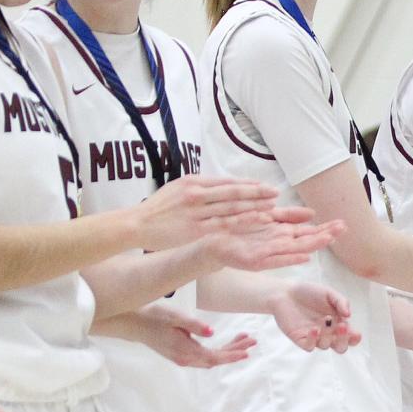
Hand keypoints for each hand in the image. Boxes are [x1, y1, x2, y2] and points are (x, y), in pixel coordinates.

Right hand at [126, 304, 256, 367]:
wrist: (132, 323)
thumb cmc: (153, 317)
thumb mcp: (174, 316)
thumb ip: (194, 325)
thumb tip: (212, 333)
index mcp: (184, 350)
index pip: (213, 357)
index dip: (231, 355)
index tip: (247, 351)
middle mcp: (184, 358)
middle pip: (216, 359)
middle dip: (235, 351)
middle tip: (252, 340)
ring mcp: (182, 358)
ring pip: (211, 358)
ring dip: (228, 350)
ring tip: (245, 338)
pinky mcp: (180, 354)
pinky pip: (204, 356)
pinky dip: (218, 350)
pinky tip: (226, 341)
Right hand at [133, 176, 279, 250]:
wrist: (137, 223)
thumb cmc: (159, 207)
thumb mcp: (178, 187)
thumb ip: (200, 187)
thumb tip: (223, 186)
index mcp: (193, 182)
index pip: (227, 182)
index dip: (248, 184)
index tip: (264, 186)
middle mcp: (197, 194)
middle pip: (233, 193)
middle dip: (257, 194)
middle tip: (275, 194)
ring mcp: (197, 213)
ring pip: (231, 209)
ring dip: (254, 208)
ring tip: (272, 208)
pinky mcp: (195, 229)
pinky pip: (224, 226)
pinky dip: (242, 223)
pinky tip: (256, 222)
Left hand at [203, 216, 345, 272]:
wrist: (212, 239)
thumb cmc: (241, 229)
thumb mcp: (267, 217)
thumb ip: (289, 215)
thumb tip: (312, 213)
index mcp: (282, 234)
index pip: (309, 232)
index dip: (325, 229)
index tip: (342, 223)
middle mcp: (279, 245)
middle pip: (306, 241)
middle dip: (324, 235)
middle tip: (342, 229)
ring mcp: (268, 253)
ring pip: (294, 249)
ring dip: (312, 245)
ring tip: (328, 238)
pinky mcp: (254, 260)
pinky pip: (275, 260)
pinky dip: (290, 258)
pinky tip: (303, 255)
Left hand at [269, 282, 362, 352]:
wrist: (286, 292)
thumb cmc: (309, 292)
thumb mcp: (329, 293)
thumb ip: (341, 302)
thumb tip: (349, 315)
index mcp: (337, 323)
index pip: (350, 337)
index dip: (354, 339)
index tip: (356, 333)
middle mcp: (327, 333)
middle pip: (340, 347)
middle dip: (344, 340)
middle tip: (342, 326)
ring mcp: (314, 337)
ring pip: (325, 346)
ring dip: (327, 335)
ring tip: (325, 319)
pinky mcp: (300, 339)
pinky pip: (309, 346)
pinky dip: (313, 340)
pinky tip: (314, 329)